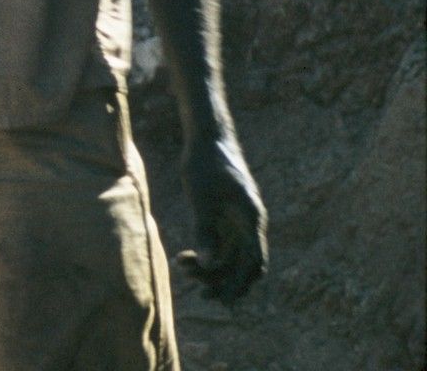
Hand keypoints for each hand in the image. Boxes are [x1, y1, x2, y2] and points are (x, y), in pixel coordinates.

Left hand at [177, 130, 267, 301]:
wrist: (207, 136)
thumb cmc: (205, 163)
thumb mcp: (201, 198)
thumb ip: (205, 230)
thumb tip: (210, 264)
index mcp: (250, 219)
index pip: (254, 262)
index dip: (241, 283)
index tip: (221, 299)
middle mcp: (249, 223)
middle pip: (244, 264)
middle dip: (224, 281)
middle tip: (198, 292)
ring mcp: (239, 220)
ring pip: (231, 256)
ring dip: (211, 268)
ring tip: (182, 267)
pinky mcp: (226, 216)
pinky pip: (222, 244)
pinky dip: (207, 253)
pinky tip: (185, 257)